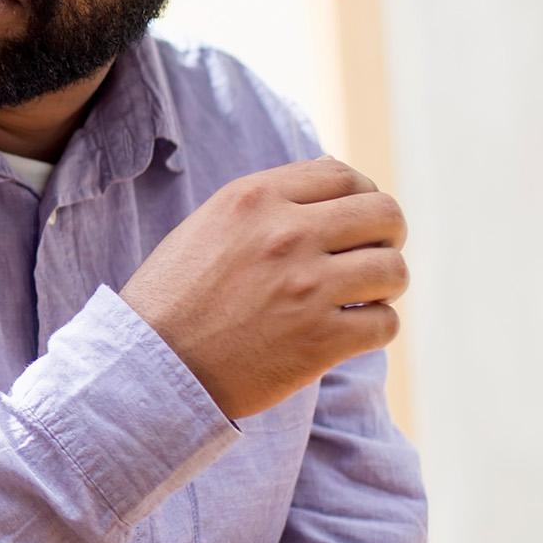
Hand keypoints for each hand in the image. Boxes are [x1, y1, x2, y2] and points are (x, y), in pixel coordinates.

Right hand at [119, 156, 406, 419]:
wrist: (149, 367)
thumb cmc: (175, 298)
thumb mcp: (209, 225)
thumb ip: (267, 203)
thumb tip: (334, 180)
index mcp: (254, 199)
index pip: (344, 175)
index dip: (363, 196)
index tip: (357, 222)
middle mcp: (285, 234)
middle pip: (384, 214)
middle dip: (387, 236)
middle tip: (370, 258)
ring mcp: (306, 288)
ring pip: (393, 270)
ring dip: (385, 286)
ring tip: (361, 299)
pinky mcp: (320, 340)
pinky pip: (385, 324)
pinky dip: (374, 329)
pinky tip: (349, 333)